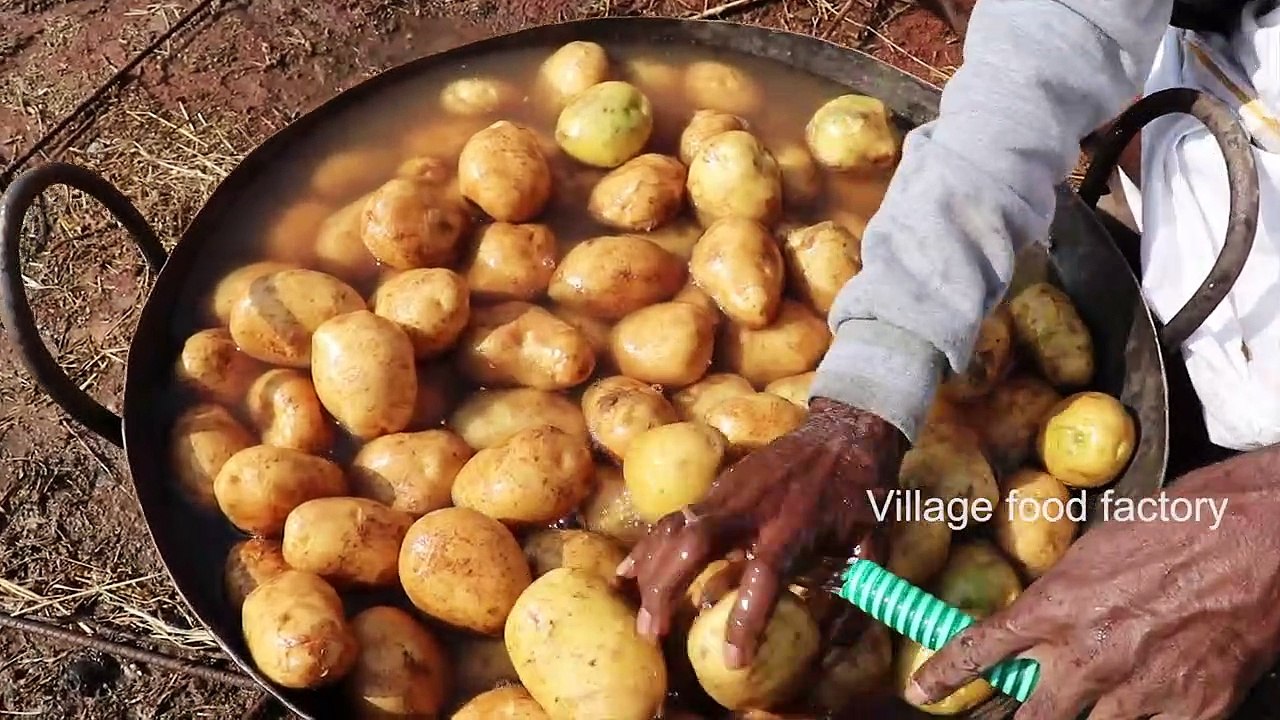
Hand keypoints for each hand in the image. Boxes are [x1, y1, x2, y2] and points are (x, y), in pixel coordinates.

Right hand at [617, 398, 905, 668]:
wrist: (842, 434)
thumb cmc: (858, 495)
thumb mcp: (870, 546)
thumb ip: (852, 595)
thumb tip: (833, 646)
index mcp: (793, 527)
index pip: (764, 576)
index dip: (745, 618)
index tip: (733, 660)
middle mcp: (753, 509)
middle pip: (697, 544)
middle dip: (667, 589)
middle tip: (654, 632)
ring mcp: (728, 494)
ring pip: (676, 528)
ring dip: (651, 571)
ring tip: (639, 615)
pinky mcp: (716, 487)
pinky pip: (674, 518)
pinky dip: (649, 545)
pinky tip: (628, 571)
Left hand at [907, 447, 1279, 718]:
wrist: (1259, 535)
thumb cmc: (1182, 524)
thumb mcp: (1100, 548)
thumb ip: (1066, 590)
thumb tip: (1044, 613)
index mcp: (1060, 606)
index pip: (984, 650)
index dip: (947, 675)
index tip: (922, 690)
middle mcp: (1091, 655)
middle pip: (1033, 717)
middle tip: (1014, 716)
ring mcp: (1143, 689)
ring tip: (1095, 701)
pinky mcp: (1194, 710)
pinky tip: (1151, 707)